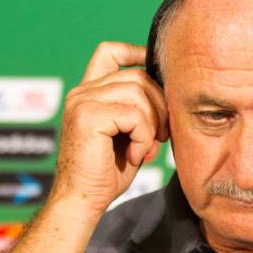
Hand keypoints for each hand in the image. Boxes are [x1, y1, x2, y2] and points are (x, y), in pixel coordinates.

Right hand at [50, 42, 168, 213]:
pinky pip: (134, 114)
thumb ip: (139, 110)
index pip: (109, 52)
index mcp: (89, 93)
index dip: (136, 52)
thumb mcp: (128, 134)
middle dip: (160, 105)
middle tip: (161, 135)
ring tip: (147, 146)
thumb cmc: (107, 173)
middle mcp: (82, 92)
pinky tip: (135, 155)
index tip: (159, 72)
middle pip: (137, 76)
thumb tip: (170, 91)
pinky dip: (143, 136)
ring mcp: (82, 102)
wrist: (82, 201)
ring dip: (153, 122)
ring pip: (138, 92)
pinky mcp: (87, 117)